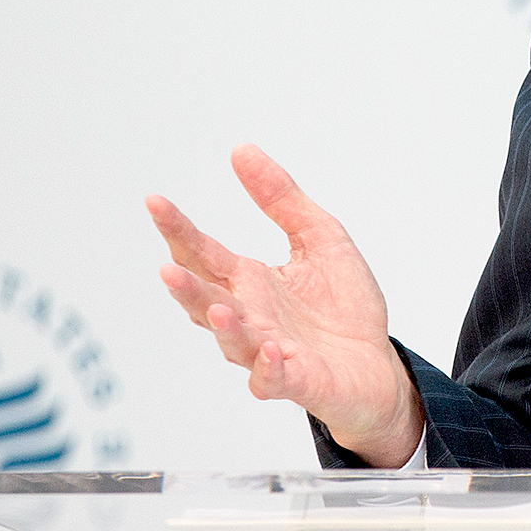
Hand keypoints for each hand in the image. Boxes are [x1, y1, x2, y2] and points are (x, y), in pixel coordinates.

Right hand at [146, 144, 423, 467]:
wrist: (375, 363)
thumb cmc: (342, 304)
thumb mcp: (320, 237)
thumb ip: (281, 198)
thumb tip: (242, 150)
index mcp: (249, 282)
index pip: (202, 254)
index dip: (177, 229)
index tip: (155, 201)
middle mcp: (250, 317)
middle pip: (205, 301)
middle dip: (185, 288)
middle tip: (165, 268)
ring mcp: (268, 351)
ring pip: (233, 342)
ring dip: (224, 327)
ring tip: (221, 307)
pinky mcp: (297, 380)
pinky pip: (274, 377)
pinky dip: (270, 365)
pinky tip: (272, 348)